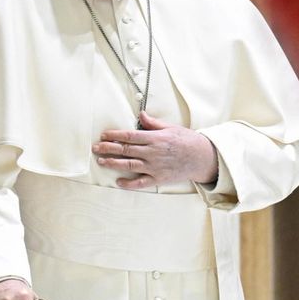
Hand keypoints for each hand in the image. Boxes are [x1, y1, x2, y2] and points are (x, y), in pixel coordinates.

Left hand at [93, 113, 218, 188]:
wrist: (202, 158)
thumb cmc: (187, 141)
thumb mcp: (171, 127)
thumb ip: (153, 123)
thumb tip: (140, 115)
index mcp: (155, 138)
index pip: (130, 136)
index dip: (114, 135)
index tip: (104, 135)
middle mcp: (152, 153)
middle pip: (126, 150)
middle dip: (108, 148)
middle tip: (96, 148)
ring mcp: (155, 167)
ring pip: (129, 165)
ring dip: (113, 163)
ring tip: (101, 161)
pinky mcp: (159, 178)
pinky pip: (141, 183)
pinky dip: (129, 183)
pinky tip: (119, 182)